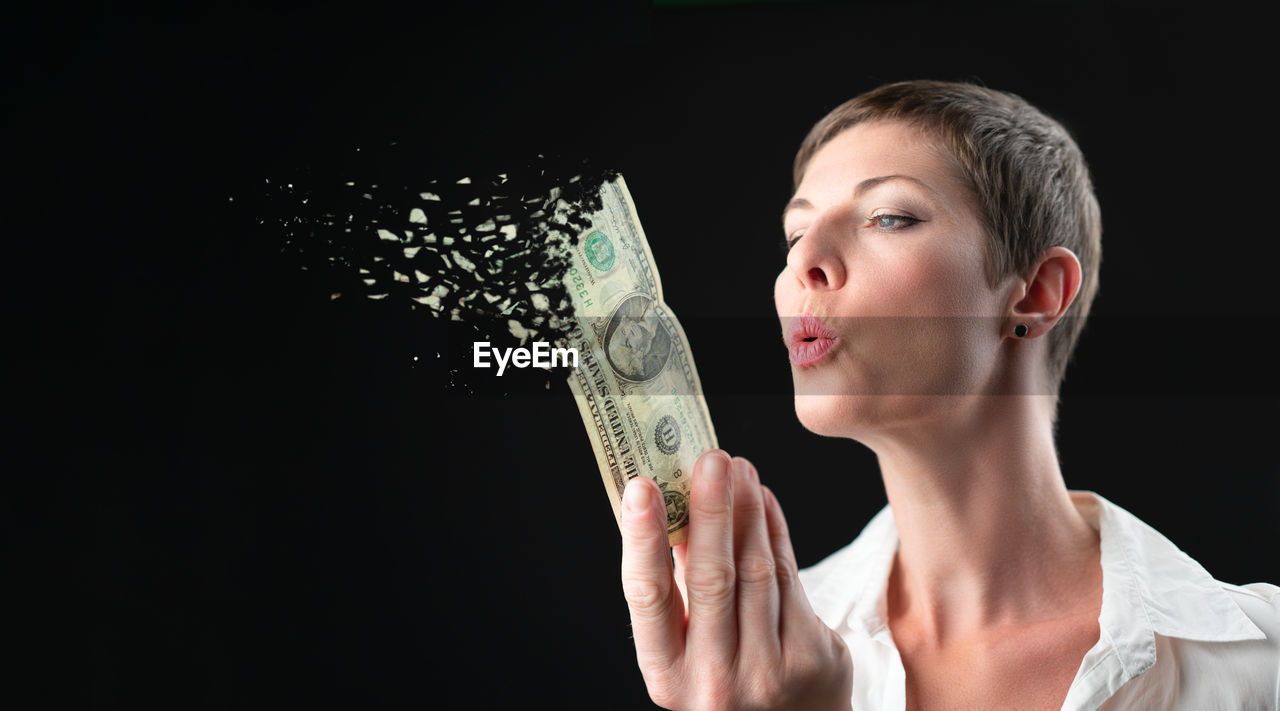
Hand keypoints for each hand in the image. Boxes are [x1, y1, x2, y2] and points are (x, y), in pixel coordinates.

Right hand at [620, 449, 853, 710]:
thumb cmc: (727, 678)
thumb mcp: (688, 650)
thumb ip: (680, 590)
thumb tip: (677, 506)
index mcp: (667, 676)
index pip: (649, 597)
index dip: (643, 539)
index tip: (640, 487)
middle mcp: (715, 681)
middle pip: (712, 578)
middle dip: (711, 509)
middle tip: (709, 458)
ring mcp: (768, 672)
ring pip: (756, 570)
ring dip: (747, 509)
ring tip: (738, 467)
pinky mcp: (812, 658)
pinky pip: (790, 577)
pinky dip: (776, 531)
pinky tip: (764, 501)